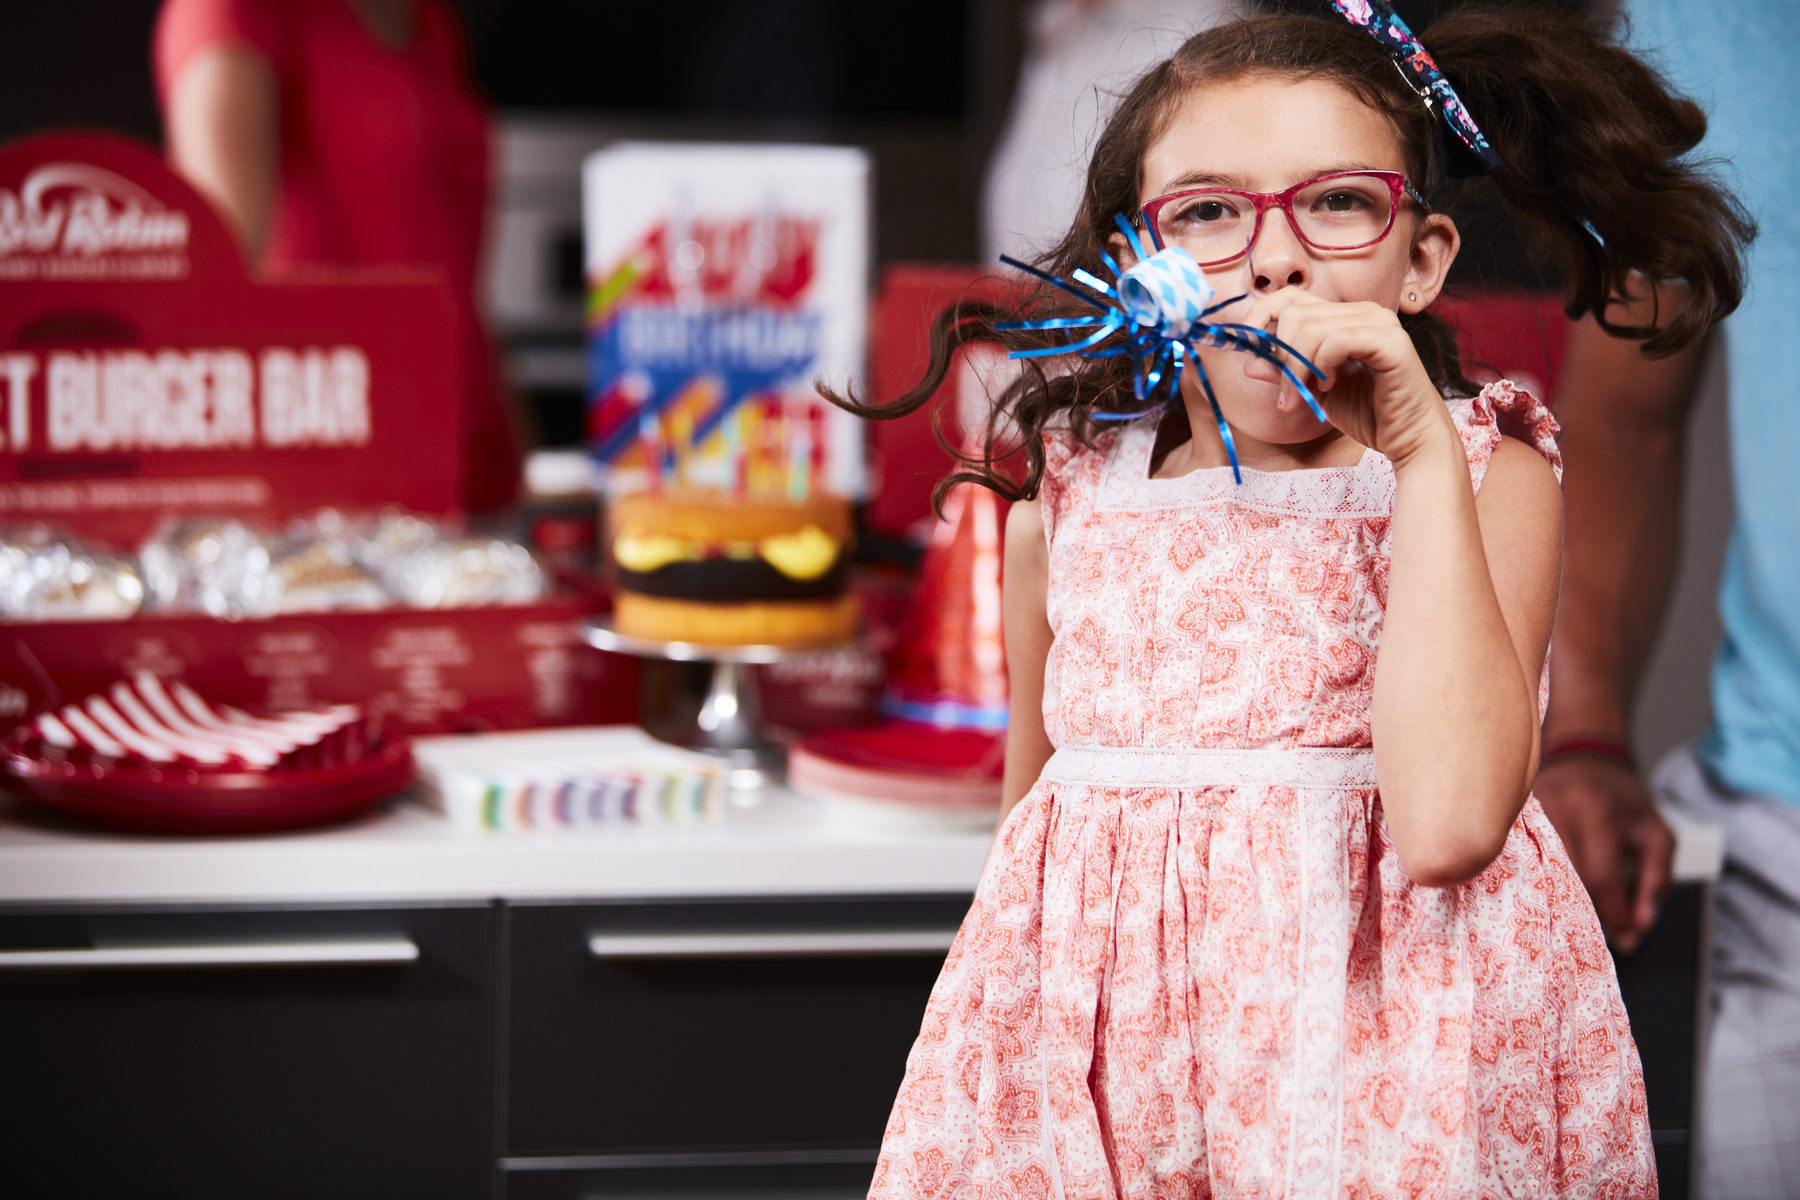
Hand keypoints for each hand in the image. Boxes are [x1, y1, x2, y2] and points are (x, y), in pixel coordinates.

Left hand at [1236, 287, 1449, 467]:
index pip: (1291, 297)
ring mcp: (1378, 321)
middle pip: (1295, 314)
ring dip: (1296, 370)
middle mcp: (1362, 311)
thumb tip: (1250, 361)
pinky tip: (1329, 386)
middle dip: (1280, 358)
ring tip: (1303, 398)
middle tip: (1285, 395)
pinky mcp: (1390, 340)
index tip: (1249, 349)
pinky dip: (1322, 366)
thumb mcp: (1314, 391)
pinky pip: (1337, 340)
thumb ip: (1286, 372)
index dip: (1261, 316)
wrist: (1407, 438)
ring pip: (1311, 328)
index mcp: (1343, 317)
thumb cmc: (1367, 413)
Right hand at [1534, 757, 1674, 951]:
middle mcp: (1556, 811)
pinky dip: (1542, 886)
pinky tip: (1553, 895)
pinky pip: (1523, 866)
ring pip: (1541, 877)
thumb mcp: (1655, 832)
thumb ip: (1658, 879)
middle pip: (1566, 881)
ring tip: (1582, 912)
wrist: (1582, 760)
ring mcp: (1526, 817)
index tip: (1626, 932)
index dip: (1615, 913)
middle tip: (1604, 926)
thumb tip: (1640, 925)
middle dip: (1589, 913)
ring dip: (1563, 903)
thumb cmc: (1619, 798)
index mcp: (1596, 811)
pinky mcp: (1510, 823)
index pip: (1600, 877)